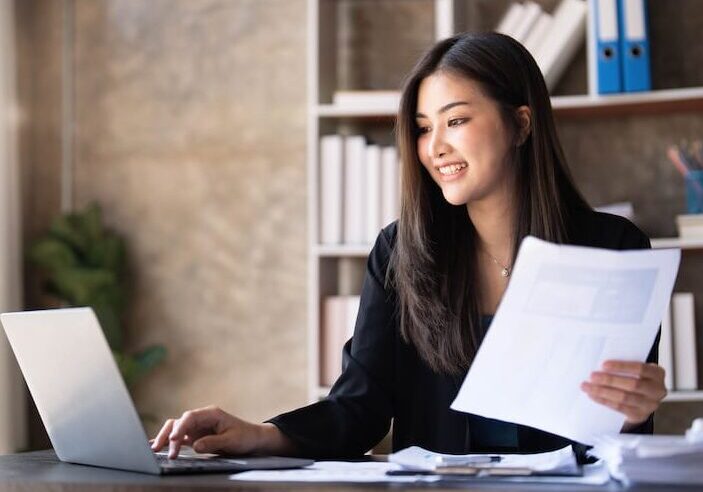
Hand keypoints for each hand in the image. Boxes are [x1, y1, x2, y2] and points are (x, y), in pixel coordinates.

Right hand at [150, 405, 294, 458]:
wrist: (252, 439)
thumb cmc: (244, 437)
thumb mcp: (231, 440)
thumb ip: (213, 442)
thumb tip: (196, 446)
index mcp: (211, 414)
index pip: (190, 417)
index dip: (180, 427)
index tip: (174, 440)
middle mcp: (201, 418)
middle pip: (179, 422)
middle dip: (169, 434)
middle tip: (162, 450)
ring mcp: (197, 427)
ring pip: (176, 428)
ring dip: (166, 438)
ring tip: (155, 449)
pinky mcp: (195, 437)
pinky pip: (178, 437)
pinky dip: (168, 441)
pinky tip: (157, 446)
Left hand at [581, 360, 666, 427]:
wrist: (642, 399)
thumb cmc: (635, 377)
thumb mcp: (635, 370)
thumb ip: (624, 366)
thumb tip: (599, 363)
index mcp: (657, 373)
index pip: (640, 368)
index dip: (621, 366)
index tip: (603, 365)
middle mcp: (657, 390)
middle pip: (632, 385)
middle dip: (609, 380)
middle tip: (592, 376)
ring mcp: (650, 405)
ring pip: (624, 398)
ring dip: (603, 392)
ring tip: (587, 386)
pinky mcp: (640, 415)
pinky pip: (620, 408)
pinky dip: (604, 401)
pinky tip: (593, 395)